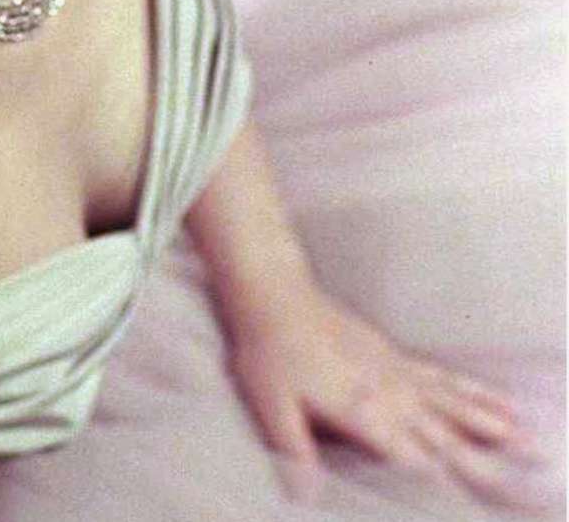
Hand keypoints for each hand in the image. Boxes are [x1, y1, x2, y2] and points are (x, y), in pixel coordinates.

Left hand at [222, 283, 541, 503]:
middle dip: (485, 465)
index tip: (471, 503)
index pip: (411, 460)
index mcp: (363, 412)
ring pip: (454, 407)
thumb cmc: (268, 353)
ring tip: (527, 444)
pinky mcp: (396, 358)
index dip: (442, 486)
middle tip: (524, 488)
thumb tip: (306, 498)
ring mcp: (397, 374)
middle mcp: (389, 395)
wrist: (273, 296)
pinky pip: (445, 379)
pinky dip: (474, 393)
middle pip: (445, 438)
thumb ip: (295, 451)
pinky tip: (500, 403)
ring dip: (491, 427)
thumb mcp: (271, 406)